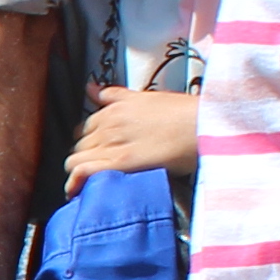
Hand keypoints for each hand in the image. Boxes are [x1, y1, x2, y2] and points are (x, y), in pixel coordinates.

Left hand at [65, 86, 199, 181]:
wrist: (204, 125)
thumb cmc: (184, 113)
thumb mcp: (146, 97)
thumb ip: (115, 95)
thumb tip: (90, 88)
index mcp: (114, 108)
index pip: (87, 127)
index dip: (92, 141)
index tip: (100, 151)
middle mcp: (109, 123)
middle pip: (81, 144)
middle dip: (87, 157)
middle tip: (100, 169)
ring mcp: (113, 142)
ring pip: (76, 158)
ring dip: (79, 171)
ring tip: (88, 184)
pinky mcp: (122, 162)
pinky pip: (84, 170)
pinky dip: (75, 181)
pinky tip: (75, 192)